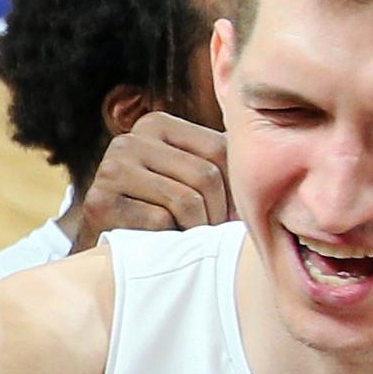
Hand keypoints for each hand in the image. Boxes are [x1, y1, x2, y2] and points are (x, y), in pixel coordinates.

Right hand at [73, 109, 229, 237]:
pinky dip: (168, 241)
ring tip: (191, 241)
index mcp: (155, 124)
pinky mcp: (99, 202)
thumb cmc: (155, 212)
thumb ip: (215, 160)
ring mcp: (110, 169)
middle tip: (212, 235)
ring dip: (196, 230)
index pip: (219, 148)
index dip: (234, 188)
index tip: (227, 214)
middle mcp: (129, 140)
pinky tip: (161, 244)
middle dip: (217, 213)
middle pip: (205, 175)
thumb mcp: (182, 176)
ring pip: (185, 201)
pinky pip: (159, 222)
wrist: (103, 248)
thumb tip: (273, 154)